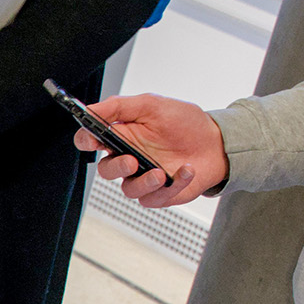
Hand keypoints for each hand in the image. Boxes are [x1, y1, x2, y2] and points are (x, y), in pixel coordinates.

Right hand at [75, 91, 227, 209]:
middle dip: (116, 167)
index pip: (90, 140)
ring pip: (128, 189)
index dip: (86, 141)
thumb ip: (119, 106)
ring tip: (160, 173)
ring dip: (144, 182)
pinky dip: (172, 185)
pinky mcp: (159, 193)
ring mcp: (143, 177)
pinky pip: (154, 198)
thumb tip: (92, 109)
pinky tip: (186, 170)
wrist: (217, 144)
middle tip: (131, 161)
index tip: (93, 140)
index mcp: (122, 135)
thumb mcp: (152, 105)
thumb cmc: (186, 123)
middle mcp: (128, 158)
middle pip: (105, 170)